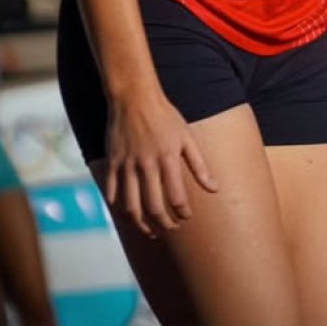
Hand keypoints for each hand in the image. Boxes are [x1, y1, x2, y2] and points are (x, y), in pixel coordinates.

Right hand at [104, 90, 218, 236]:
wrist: (134, 96)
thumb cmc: (164, 116)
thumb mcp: (186, 137)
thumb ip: (199, 165)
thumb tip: (214, 189)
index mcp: (168, 158)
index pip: (177, 198)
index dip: (183, 213)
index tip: (186, 218)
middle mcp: (147, 164)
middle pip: (153, 208)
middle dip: (163, 225)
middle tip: (169, 230)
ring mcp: (127, 164)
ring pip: (130, 207)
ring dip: (141, 224)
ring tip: (149, 230)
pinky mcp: (112, 162)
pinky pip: (112, 193)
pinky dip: (118, 208)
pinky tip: (127, 213)